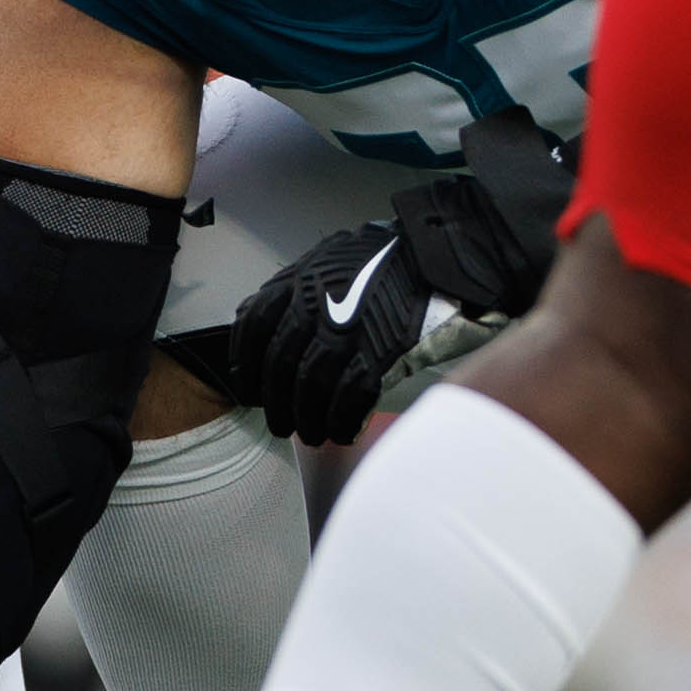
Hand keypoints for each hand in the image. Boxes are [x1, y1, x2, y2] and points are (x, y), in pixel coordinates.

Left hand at [231, 223, 429, 444]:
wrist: (444, 257)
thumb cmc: (391, 260)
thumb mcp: (333, 260)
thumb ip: (301, 290)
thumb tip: (273, 328)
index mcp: (299, 280)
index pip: (252, 328)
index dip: (246, 367)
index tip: (249, 391)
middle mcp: (315, 304)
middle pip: (280, 365)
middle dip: (277, 404)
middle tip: (281, 424)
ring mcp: (347, 329)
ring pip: (311, 386)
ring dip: (309, 418)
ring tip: (313, 434)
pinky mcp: (381, 351)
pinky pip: (350, 397)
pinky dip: (342, 420)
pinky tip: (342, 431)